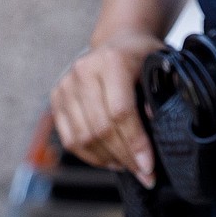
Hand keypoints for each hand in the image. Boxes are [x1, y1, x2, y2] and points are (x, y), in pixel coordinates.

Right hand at [51, 31, 163, 187]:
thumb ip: (157, 97)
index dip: (135, 144)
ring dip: (109, 160)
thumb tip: (153, 128)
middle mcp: (84, 71)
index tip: (148, 167)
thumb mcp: (159, 69)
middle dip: (125, 157)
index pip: (121, 112)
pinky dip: (91, 157)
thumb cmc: (140, 60)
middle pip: (102, 129)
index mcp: (112, 61)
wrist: (117, 43)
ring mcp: (67, 85)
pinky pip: (71, 140)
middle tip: (143, 174)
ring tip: (127, 166)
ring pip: (85, 138)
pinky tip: (110, 159)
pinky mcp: (57, 99)